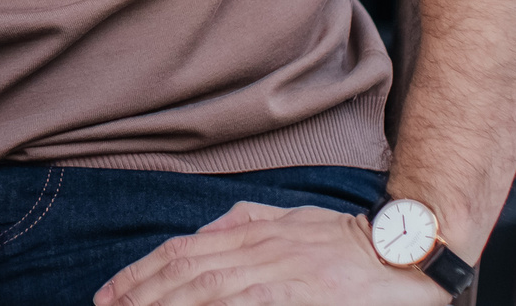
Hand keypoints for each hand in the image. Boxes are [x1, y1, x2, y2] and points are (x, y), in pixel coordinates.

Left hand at [93, 202, 449, 304]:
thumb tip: (205, 232)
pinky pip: (244, 305)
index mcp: (252, 232)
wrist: (407, 249)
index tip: (109, 294)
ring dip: (166, 305)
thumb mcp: (290, 219)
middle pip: (184, 274)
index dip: (140, 273)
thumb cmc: (349, 240)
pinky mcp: (296, 297)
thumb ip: (245, 223)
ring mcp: (277, 277)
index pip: (181, 253)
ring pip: (206, 292)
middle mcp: (257, 252)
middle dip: (140, 295)